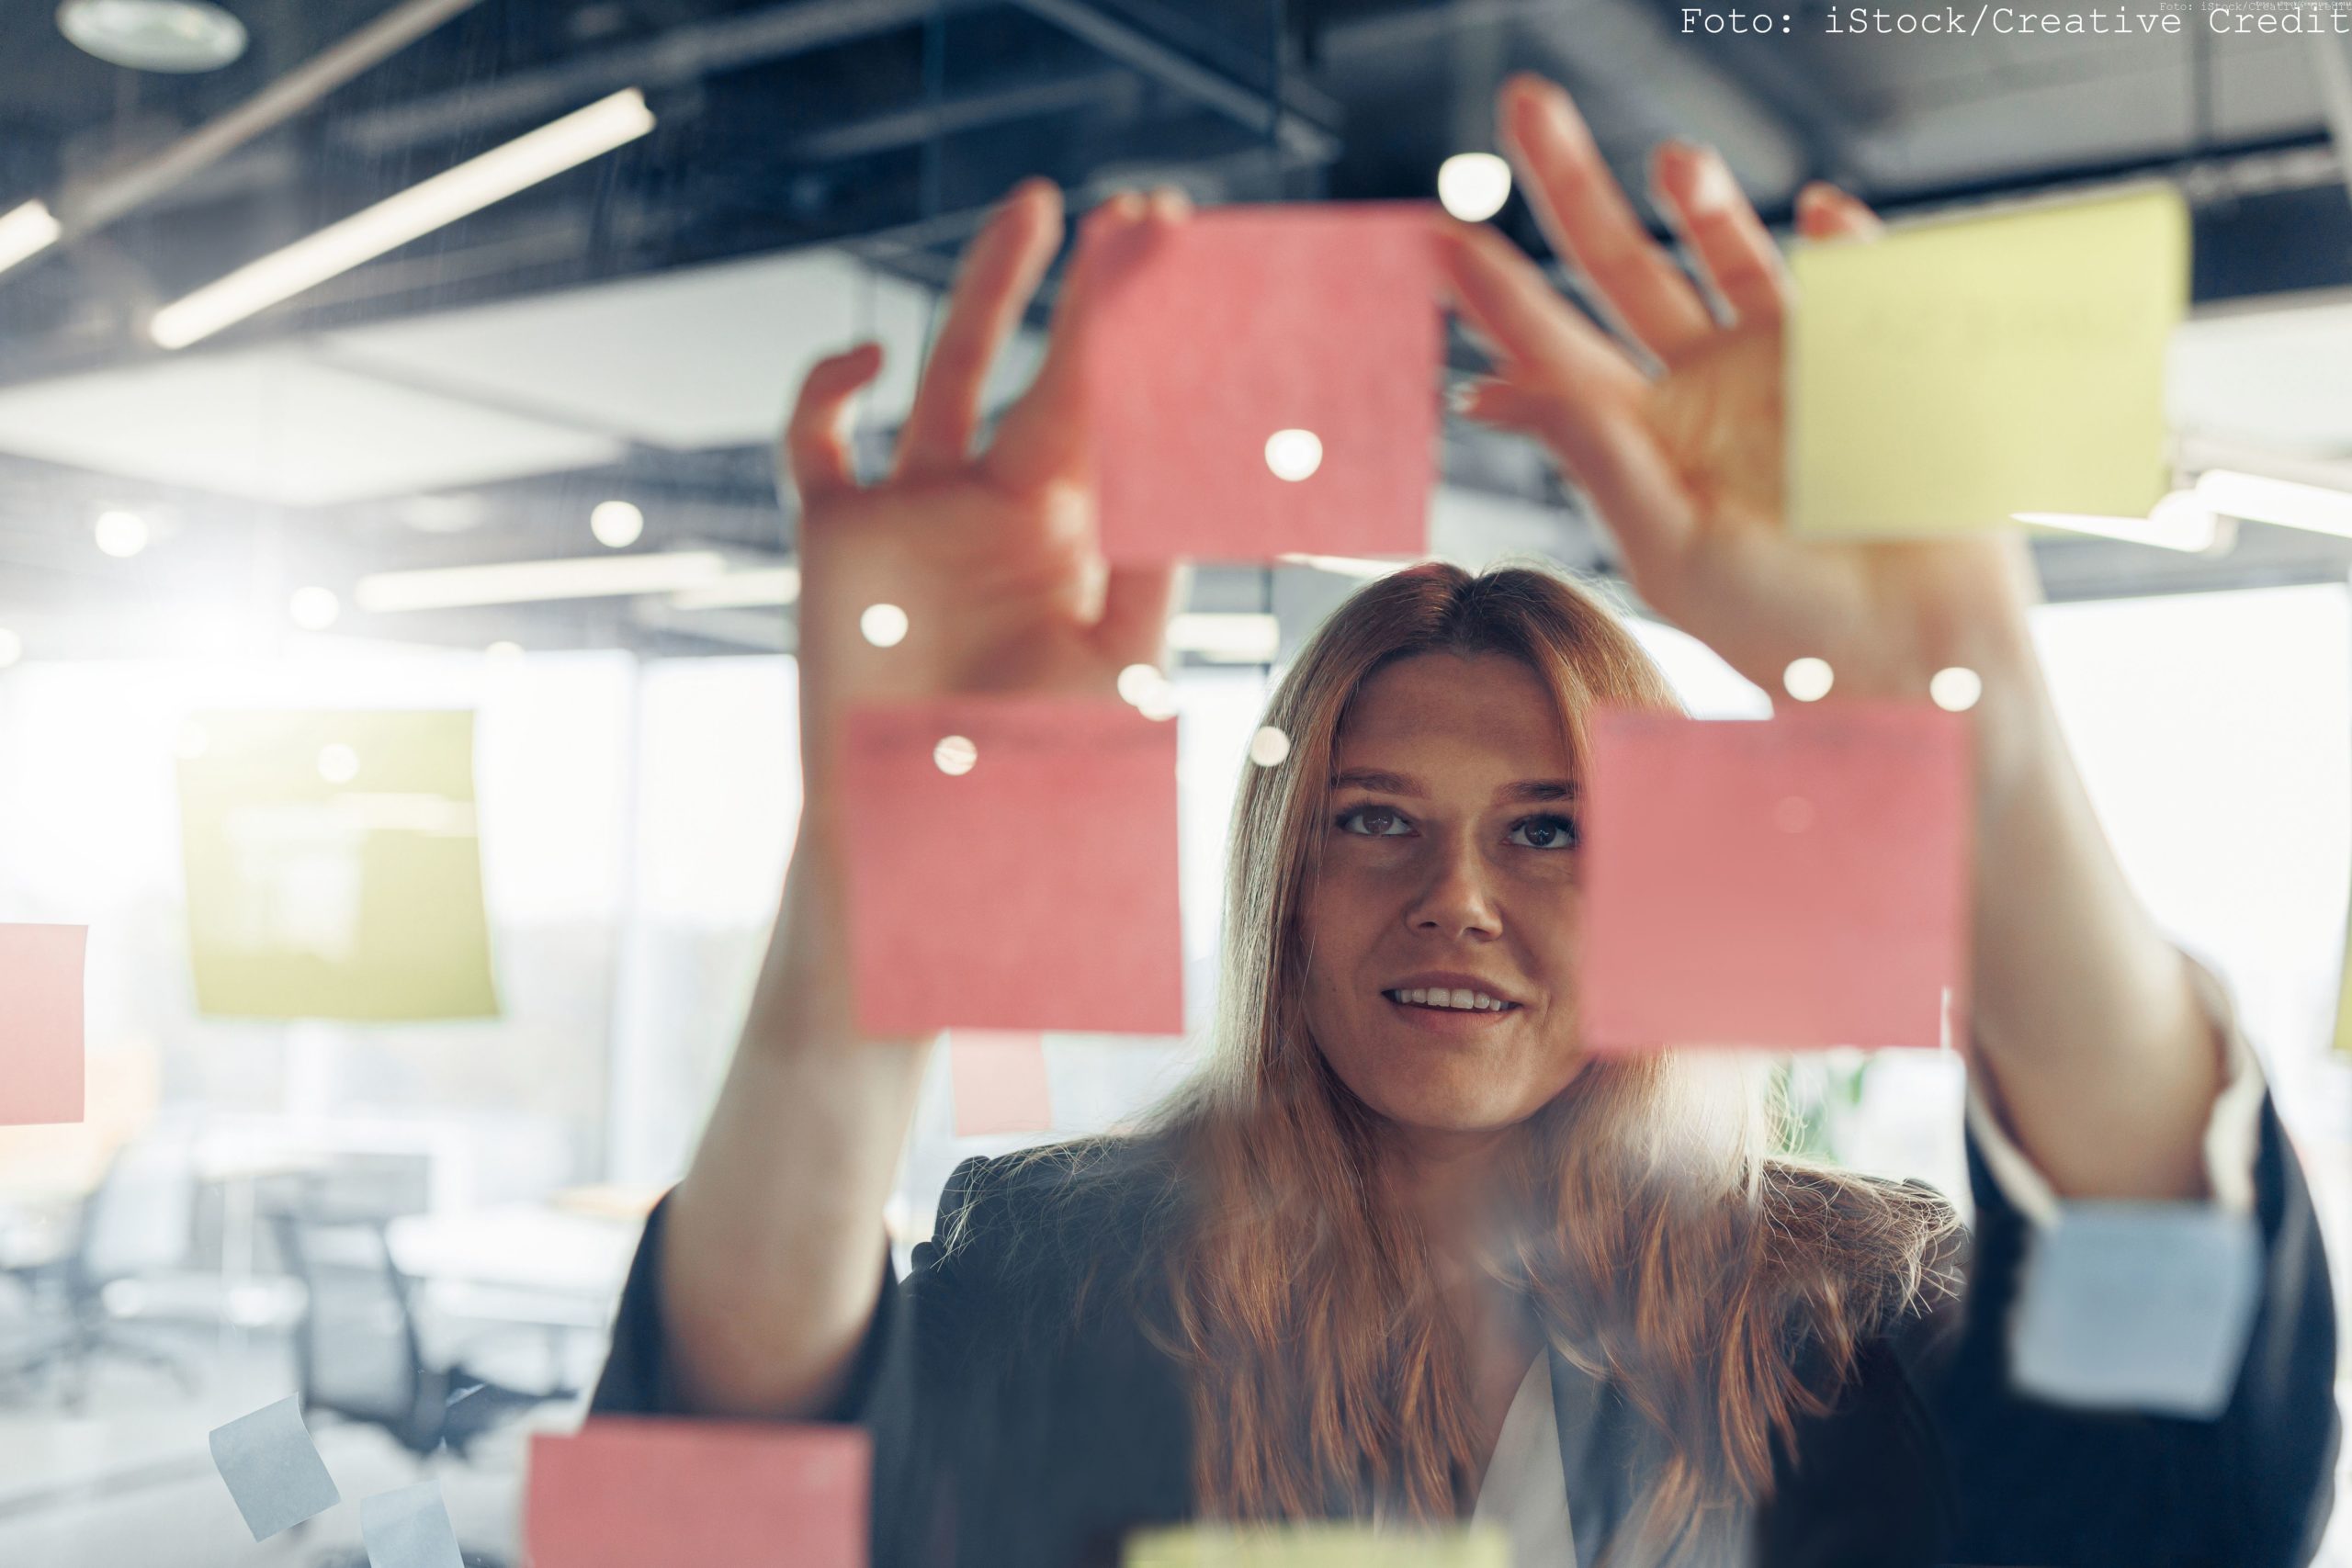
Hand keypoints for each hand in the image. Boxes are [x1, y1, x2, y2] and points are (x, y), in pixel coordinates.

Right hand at [781, 180, 1183, 795]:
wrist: (925, 845)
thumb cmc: (1035, 778)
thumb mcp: (1118, 667)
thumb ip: (1151, 566)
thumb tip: (1199, 465)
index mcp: (1076, 540)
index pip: (1121, 414)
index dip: (1150, 339)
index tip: (1186, 265)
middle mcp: (1000, 512)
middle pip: (1052, 371)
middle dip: (1094, 294)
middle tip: (1139, 214)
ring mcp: (916, 516)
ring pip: (949, 372)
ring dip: (990, 289)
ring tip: (1038, 210)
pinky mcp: (836, 537)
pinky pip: (818, 441)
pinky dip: (829, 388)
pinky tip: (869, 361)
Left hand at [1438, 75, 2041, 726]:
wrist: (1919, 655)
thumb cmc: (1786, 628)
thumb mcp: (1671, 547)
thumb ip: (1595, 455)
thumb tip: (1491, 389)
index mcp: (1641, 434)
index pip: (1549, 344)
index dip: (1493, 289)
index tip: (1433, 232)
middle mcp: (1701, 383)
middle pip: (1619, 262)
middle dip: (1570, 183)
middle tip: (1523, 102)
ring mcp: (1784, 361)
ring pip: (1727, 249)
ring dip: (1701, 199)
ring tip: (1674, 162)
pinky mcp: (1871, 355)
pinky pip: (1849, 272)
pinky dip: (1837, 239)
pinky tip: (1825, 218)